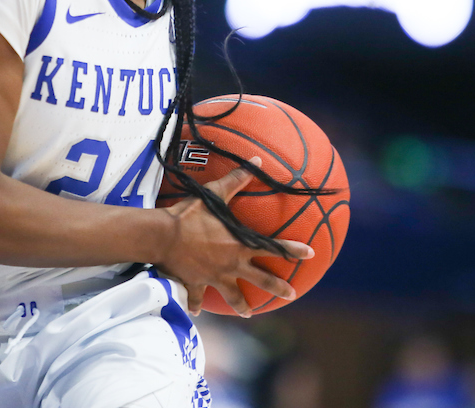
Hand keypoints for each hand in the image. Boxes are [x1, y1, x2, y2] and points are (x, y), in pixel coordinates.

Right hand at [156, 157, 313, 317]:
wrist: (163, 237)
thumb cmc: (190, 215)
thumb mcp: (214, 194)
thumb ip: (236, 180)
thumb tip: (256, 160)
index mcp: (239, 244)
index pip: (273, 248)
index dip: (293, 250)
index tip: (311, 254)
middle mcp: (232, 265)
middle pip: (261, 280)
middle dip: (278, 288)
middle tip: (291, 295)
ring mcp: (215, 277)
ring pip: (233, 296)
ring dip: (242, 306)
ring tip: (248, 314)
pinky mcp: (196, 284)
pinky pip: (197, 298)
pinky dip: (196, 305)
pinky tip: (196, 312)